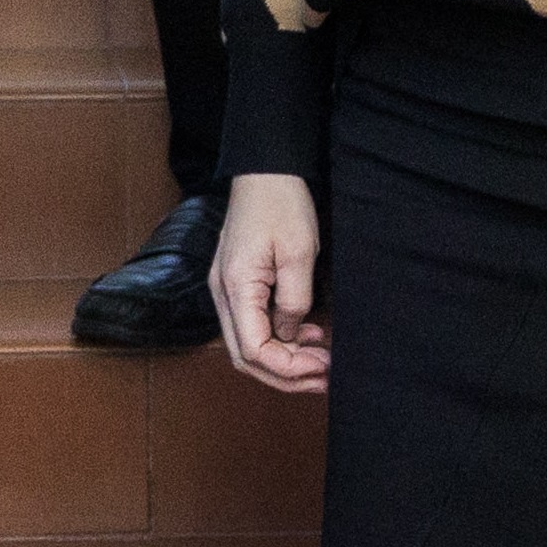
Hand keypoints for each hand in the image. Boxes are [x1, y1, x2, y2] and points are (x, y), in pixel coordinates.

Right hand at [210, 172, 329, 393]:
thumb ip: (294, 301)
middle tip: (324, 376)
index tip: (322, 365)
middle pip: (245, 357)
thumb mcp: (299, 253)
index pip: (254, 350)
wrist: (264, 170)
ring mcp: (226, 289)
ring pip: (248, 345)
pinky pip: (251, 325)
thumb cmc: (281, 204)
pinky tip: (306, 334)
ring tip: (320, 360)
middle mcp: (222, 294)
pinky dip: (278, 340)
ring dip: (283, 360)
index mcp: (236, 286)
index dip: (288, 368)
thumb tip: (290, 336)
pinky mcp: (236, 283)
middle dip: (285, 375)